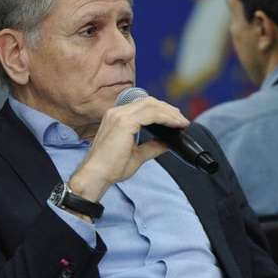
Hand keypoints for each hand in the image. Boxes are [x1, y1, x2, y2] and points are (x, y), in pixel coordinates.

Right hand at [70, 96, 188, 201]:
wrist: (95, 175)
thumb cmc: (110, 168)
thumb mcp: (137, 154)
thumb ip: (152, 146)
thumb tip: (167, 142)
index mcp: (117, 117)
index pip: (142, 105)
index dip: (161, 110)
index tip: (175, 119)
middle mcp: (117, 112)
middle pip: (149, 102)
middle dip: (168, 109)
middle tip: (182, 120)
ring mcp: (120, 115)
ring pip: (151, 105)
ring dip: (169, 113)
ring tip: (181, 122)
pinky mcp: (124, 122)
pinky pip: (151, 114)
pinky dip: (166, 118)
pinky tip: (175, 124)